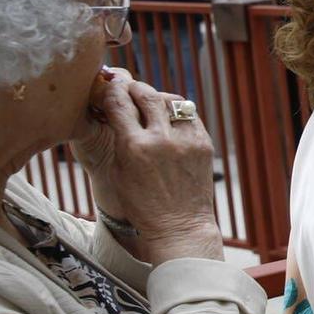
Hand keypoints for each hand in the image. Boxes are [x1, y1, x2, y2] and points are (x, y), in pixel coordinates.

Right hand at [69, 70, 222, 262]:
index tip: (109, 88)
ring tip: (151, 103)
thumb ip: (117, 137)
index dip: (111, 91)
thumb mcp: (117, 171)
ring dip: (159, 98)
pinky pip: (190, 115)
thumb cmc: (141, 203)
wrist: (179, 225)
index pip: (118, 102)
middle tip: (130, 89)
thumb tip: (114, 108)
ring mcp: (187, 141)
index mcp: (134, 146)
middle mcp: (162, 139)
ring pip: (173, 100)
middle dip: (135, 88)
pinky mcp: (204, 144)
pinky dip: (178, 112)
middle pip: (147, 94)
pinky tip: (170, 118)